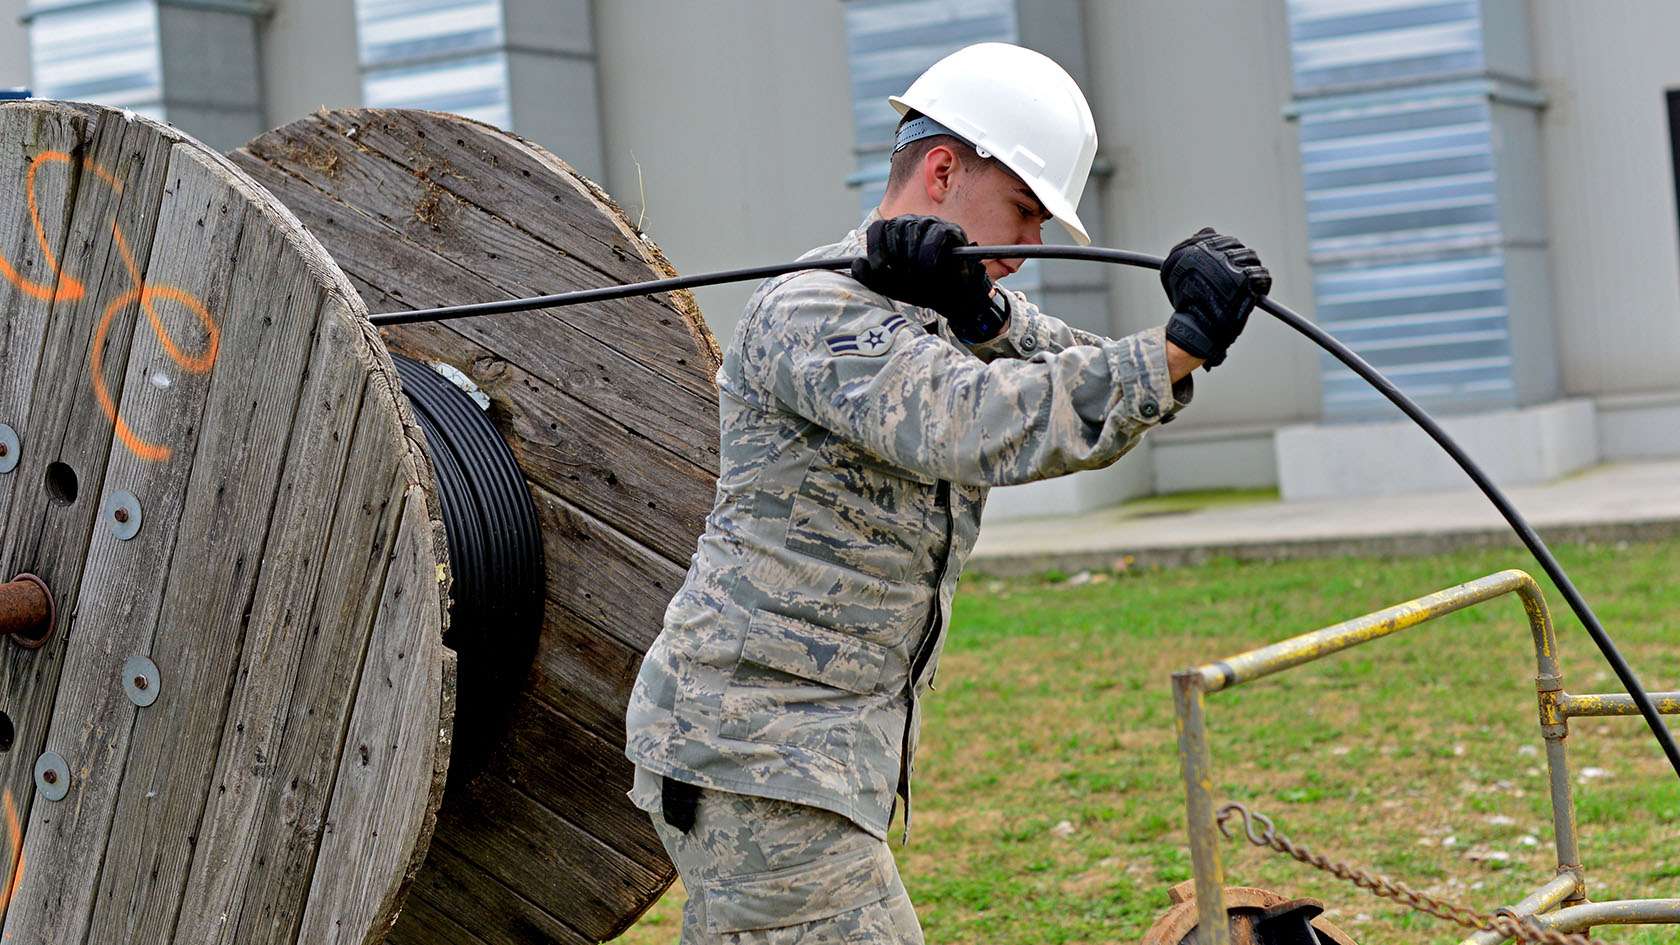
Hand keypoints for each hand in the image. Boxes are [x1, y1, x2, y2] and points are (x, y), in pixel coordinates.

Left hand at [850, 216, 1004, 342]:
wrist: (952, 299)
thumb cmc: (922, 289)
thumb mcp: (891, 286)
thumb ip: (870, 277)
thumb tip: (856, 262)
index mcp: (894, 233)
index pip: (877, 229)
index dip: (876, 249)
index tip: (879, 267)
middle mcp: (911, 223)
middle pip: (894, 230)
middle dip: (897, 259)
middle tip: (905, 279)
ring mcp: (931, 224)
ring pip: (912, 232)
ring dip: (913, 260)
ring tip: (920, 278)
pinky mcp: (950, 230)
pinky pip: (934, 236)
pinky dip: (929, 255)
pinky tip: (931, 270)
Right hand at [1160, 227, 1270, 368]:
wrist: (1195, 326)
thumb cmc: (1185, 301)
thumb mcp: (1176, 268)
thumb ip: (1191, 245)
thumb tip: (1209, 230)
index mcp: (1200, 248)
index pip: (1223, 239)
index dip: (1227, 251)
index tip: (1227, 264)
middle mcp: (1215, 254)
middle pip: (1239, 247)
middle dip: (1239, 259)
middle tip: (1236, 275)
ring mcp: (1232, 266)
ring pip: (1252, 258)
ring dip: (1251, 268)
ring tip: (1245, 283)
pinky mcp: (1246, 280)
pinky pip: (1262, 274)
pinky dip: (1262, 283)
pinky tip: (1257, 290)